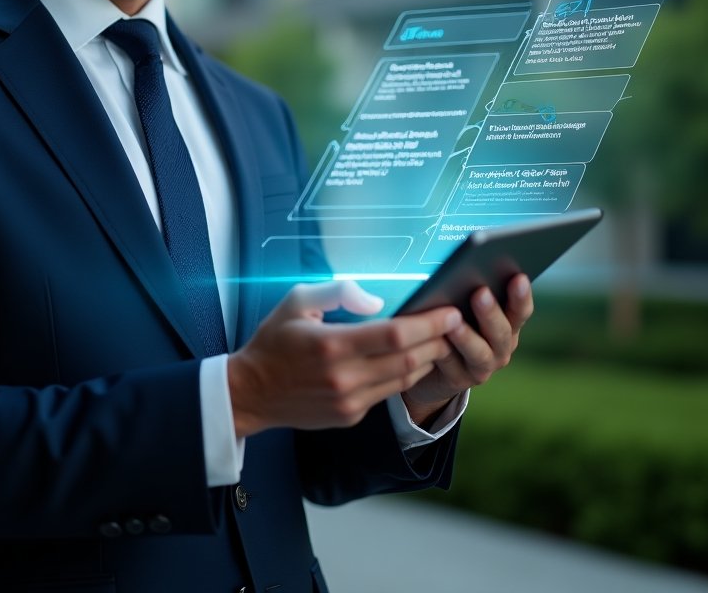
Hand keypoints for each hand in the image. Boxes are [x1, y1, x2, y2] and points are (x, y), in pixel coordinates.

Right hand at [227, 280, 461, 438]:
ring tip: (441, 339)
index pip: (395, 335)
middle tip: (456, 322)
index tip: (450, 311)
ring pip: (403, 380)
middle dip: (438, 340)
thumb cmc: (275, 340)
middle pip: (408, 360)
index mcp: (331, 345)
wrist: (252, 392)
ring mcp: (348, 401)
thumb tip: (376, 302)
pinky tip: (413, 359)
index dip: (428, 323)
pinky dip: (405, 374)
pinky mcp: (350, 415)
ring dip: (428, 360)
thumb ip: (338, 293)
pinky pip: (387, 393)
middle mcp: (344, 378)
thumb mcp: (297, 301)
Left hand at [401, 273, 533, 425]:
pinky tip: (435, 339)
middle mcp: (500, 348)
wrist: (434, 369)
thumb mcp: (465, 307)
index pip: (520, 311)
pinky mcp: (459, 380)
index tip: (518, 277)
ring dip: (468, 336)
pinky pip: (451, 364)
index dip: (521, 296)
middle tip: (481, 292)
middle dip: (491, 312)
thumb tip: (463, 266)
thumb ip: (469, 291)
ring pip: (478, 352)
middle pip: (501, 331)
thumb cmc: (452, 324)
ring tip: (455, 322)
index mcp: (507, 325)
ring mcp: (482, 366)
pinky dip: (444, 351)